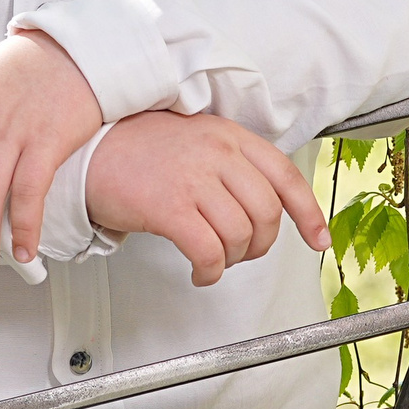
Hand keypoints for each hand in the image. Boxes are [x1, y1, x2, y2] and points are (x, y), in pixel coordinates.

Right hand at [84, 111, 330, 285]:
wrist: (90, 153)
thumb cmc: (141, 152)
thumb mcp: (198, 143)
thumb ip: (233, 166)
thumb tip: (266, 210)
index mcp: (230, 136)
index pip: (286, 176)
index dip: (309, 213)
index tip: (319, 239)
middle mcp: (217, 153)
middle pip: (267, 213)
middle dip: (261, 245)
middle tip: (242, 253)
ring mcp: (193, 178)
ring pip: (240, 235)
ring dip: (233, 260)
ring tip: (215, 261)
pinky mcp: (169, 206)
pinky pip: (209, 252)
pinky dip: (210, 272)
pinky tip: (200, 272)